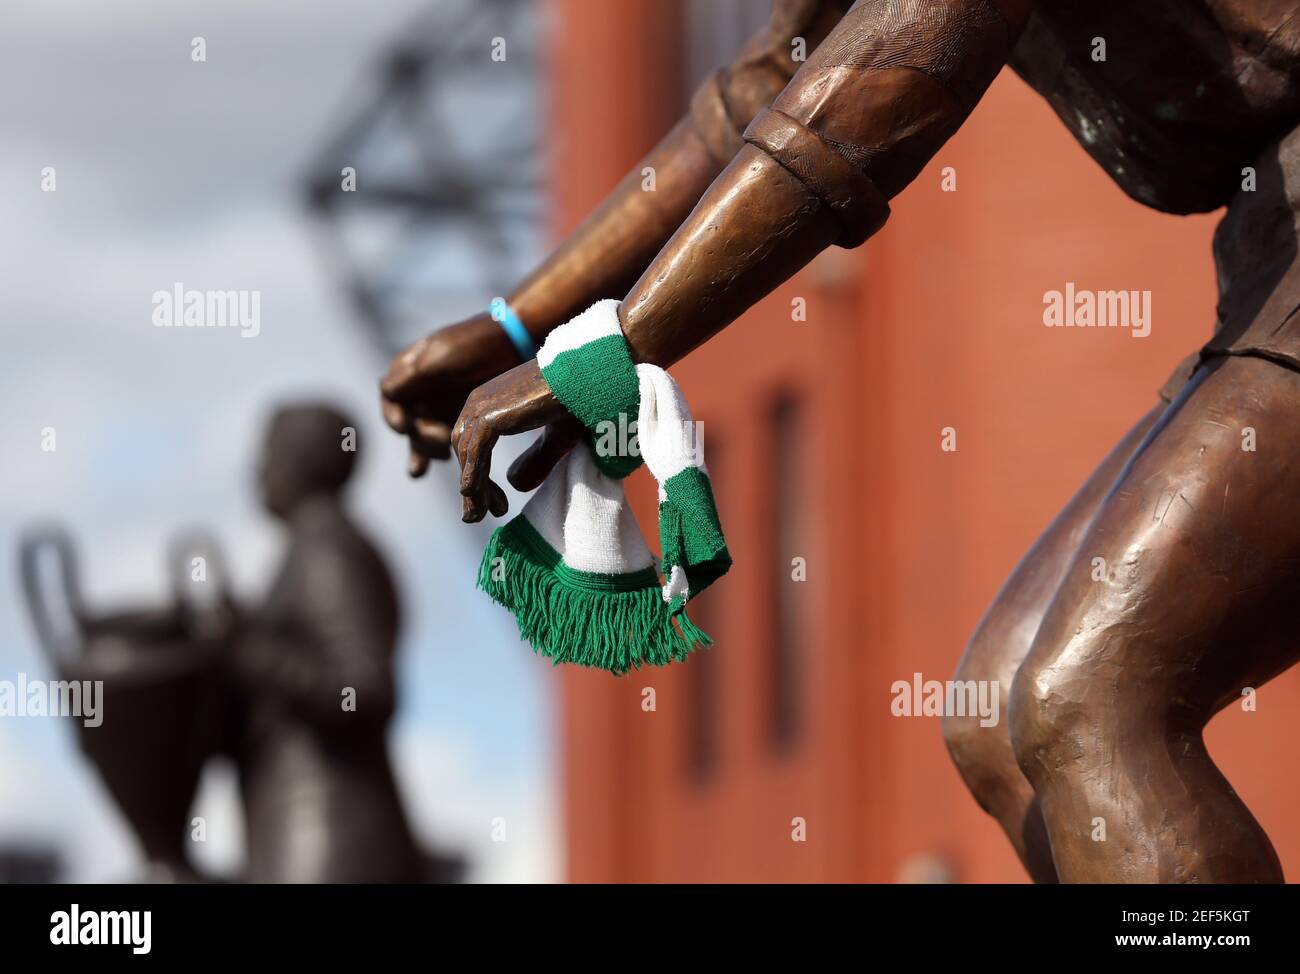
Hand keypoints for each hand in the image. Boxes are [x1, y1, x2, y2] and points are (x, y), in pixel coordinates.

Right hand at [380, 314, 520, 476]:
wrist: (512, 344)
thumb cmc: (473, 345)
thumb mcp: (438, 356)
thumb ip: (410, 376)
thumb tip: (385, 391)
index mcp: (407, 374)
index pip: (391, 402)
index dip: (395, 417)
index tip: (406, 427)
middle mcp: (419, 393)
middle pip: (410, 426)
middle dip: (420, 438)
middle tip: (441, 440)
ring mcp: (439, 408)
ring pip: (425, 439)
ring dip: (430, 452)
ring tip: (446, 454)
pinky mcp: (459, 420)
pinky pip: (447, 443)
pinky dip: (445, 456)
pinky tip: (449, 466)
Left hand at [452, 361, 583, 521]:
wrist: (587, 381)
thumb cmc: (577, 402)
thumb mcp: (556, 438)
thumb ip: (537, 459)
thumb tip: (515, 485)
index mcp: (490, 402)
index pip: (472, 445)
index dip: (479, 476)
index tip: (497, 503)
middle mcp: (479, 402)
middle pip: (464, 452)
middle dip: (474, 487)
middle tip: (481, 516)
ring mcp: (482, 407)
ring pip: (467, 456)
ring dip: (474, 489)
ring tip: (482, 515)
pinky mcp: (491, 416)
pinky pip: (475, 452)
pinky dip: (473, 475)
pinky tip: (472, 496)